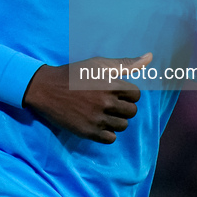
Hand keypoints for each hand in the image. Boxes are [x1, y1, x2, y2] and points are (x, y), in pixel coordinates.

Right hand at [23, 53, 152, 143]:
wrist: (46, 89)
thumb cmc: (74, 74)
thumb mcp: (99, 64)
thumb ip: (126, 63)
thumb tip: (150, 57)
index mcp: (110, 84)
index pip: (136, 94)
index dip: (128, 93)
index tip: (116, 91)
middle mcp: (105, 102)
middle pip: (132, 111)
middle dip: (124, 107)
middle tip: (110, 103)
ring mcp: (96, 118)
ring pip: (123, 126)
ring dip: (116, 120)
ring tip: (103, 113)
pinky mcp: (88, 132)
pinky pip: (110, 138)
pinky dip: (107, 133)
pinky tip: (98, 123)